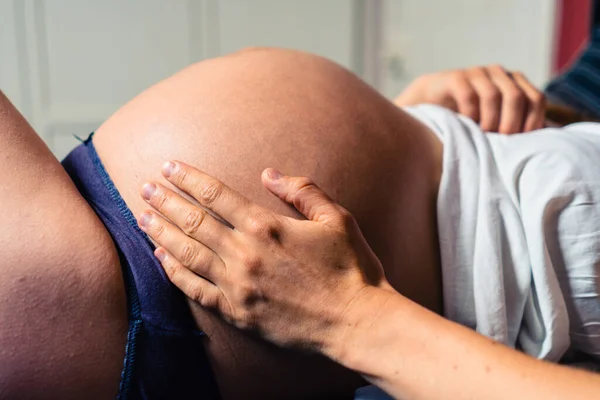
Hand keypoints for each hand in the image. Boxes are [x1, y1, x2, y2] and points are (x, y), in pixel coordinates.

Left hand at [137, 161, 391, 352]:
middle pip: (193, 221)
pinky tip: (161, 259)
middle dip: (166, 201)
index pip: (216, 195)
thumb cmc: (351, 268)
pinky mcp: (237, 313)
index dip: (189, 178)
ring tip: (142, 216)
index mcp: (267, 226)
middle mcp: (245, 254)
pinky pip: (196, 290)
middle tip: (144, 187)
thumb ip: (302, 191)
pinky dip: (175, 273)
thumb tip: (269, 174)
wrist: (357, 321)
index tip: (169, 166)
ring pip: (187, 254)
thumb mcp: (336, 218)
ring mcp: (237, 285)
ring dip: (161, 233)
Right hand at [394, 65, 544, 133]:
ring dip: (490, 121)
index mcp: (514, 82)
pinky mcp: (456, 77)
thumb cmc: (468, 116)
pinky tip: (466, 126)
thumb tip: (550, 137)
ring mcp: (477, 73)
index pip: (536, 99)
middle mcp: (498, 73)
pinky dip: (470, 114)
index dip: (532, 122)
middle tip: (500, 143)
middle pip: (516, 97)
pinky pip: (469, 96)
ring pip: (493, 96)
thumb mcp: (496, 119)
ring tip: (482, 137)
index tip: (521, 143)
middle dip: (510, 124)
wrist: (430, 102)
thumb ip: (518, 124)